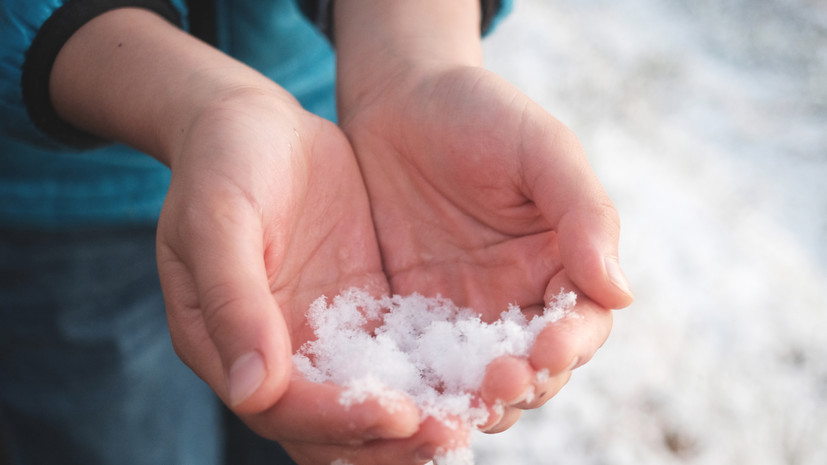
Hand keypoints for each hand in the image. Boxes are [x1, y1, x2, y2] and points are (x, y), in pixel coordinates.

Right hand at [156, 89, 464, 463]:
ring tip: (483, 408)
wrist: (255, 126)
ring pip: (377, 400)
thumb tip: (254, 391)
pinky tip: (487, 366)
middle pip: (337, 427)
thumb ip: (234, 301)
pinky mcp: (366, 312)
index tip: (398, 414)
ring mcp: (327, 337)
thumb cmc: (223, 163)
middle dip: (393, 439)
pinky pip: (404, 356)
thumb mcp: (217, 219)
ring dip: (425, 414)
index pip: (285, 410)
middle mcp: (282, 357)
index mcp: (229, 346)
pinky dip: (439, 372)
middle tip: (454, 430)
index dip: (339, 420)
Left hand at [339, 64, 633, 431]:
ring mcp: (462, 312)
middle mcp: (516, 297)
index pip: (582, 323)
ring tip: (462, 404)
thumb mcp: (541, 149)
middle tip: (500, 385)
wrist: (398, 102)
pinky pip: (422, 363)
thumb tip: (621, 293)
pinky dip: (423, 387)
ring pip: (480, 379)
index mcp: (560, 262)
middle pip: (536, 365)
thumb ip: (584, 213)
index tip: (550, 349)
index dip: (572, 343)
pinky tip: (411, 396)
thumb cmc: (479, 113)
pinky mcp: (410, 316)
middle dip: (525, 383)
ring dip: (478, 400)